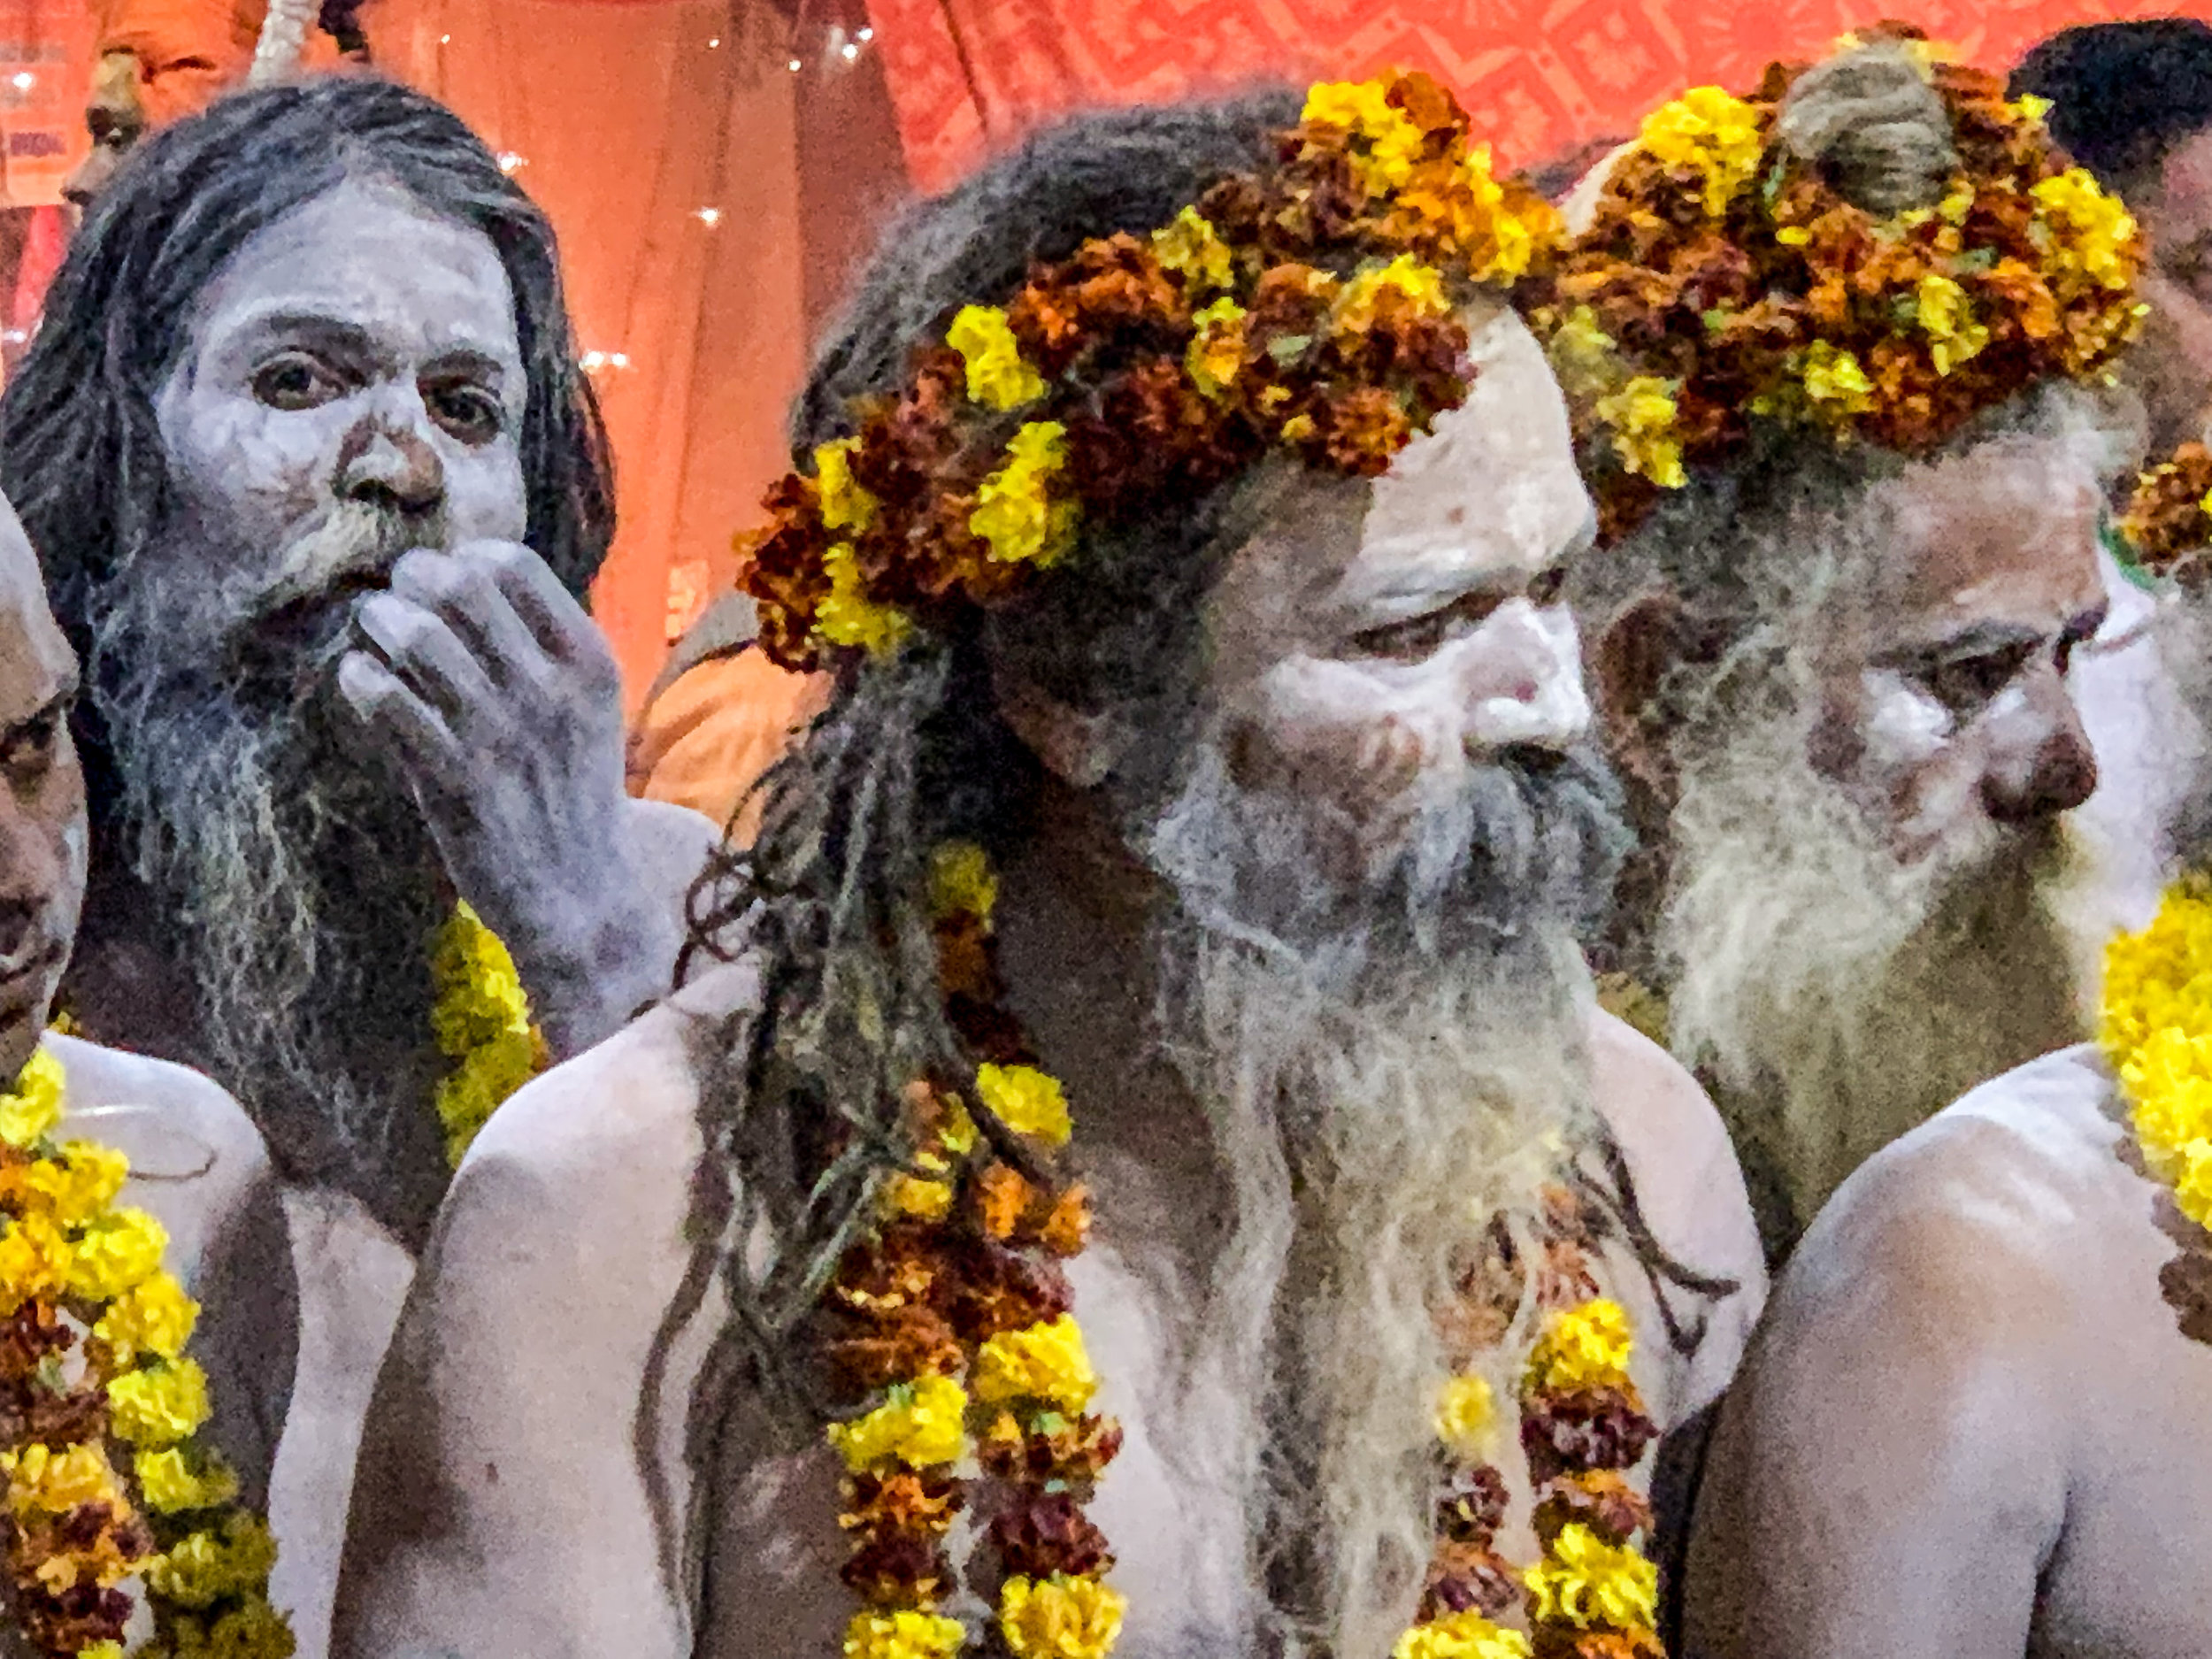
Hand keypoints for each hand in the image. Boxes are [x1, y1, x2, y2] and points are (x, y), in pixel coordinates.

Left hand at [336, 542, 674, 1052]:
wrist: (582, 895)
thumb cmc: (572, 790)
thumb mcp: (587, 709)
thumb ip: (542, 646)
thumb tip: (463, 572)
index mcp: (589, 664)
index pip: (513, 564)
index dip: (464, 557)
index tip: (446, 578)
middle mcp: (548, 691)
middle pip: (459, 584)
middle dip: (413, 578)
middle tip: (398, 597)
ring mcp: (501, 735)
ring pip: (416, 634)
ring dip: (380, 620)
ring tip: (375, 631)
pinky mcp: (454, 781)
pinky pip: (384, 700)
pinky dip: (360, 678)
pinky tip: (362, 682)